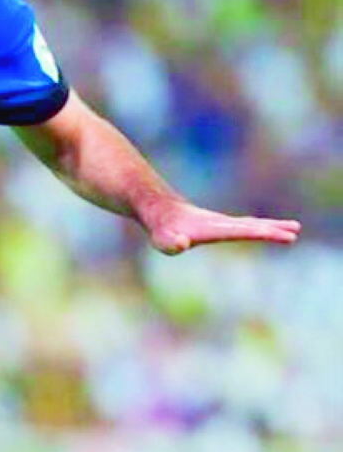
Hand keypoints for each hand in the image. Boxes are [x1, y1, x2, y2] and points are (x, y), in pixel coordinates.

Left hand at [146, 200, 300, 255]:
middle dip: (272, 228)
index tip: (280, 234)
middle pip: (250, 225)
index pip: (240, 231)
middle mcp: (219, 223)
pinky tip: (263, 227)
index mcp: (211, 228)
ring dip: (270, 226)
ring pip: (249, 224)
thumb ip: (170, 242)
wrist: (157, 209)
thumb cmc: (160, 229)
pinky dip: (257, 225)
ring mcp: (219, 223)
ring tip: (293, 228)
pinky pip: (242, 225)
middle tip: (295, 230)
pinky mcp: (215, 225)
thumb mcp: (162, 240)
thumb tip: (180, 243)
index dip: (260, 233)